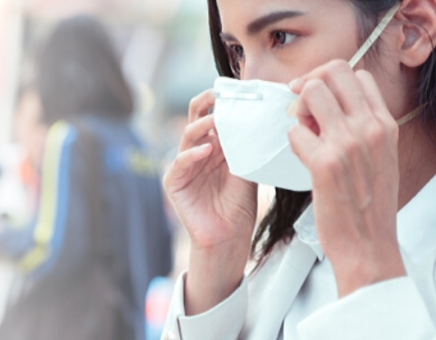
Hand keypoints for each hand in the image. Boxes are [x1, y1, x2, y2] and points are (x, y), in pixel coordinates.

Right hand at [163, 89, 257, 313]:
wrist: (229, 238)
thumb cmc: (239, 206)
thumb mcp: (248, 170)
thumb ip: (247, 147)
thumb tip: (261, 119)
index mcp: (215, 145)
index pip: (215, 115)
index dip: (224, 102)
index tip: (239, 90)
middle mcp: (198, 151)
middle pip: (197, 118)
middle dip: (206, 103)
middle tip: (219, 93)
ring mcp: (184, 166)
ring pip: (188, 136)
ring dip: (202, 125)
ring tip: (217, 119)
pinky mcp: (174, 183)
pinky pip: (179, 163)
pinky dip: (191, 154)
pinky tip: (206, 150)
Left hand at [288, 60, 405, 296]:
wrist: (370, 246)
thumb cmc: (370, 206)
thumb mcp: (381, 158)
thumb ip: (361, 129)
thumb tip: (323, 109)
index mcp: (386, 125)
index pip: (358, 74)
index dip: (332, 82)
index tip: (322, 103)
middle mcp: (370, 127)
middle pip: (334, 70)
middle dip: (310, 82)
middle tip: (302, 107)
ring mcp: (347, 143)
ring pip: (311, 91)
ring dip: (299, 109)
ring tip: (305, 134)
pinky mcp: (324, 163)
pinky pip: (295, 130)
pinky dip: (293, 142)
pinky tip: (303, 160)